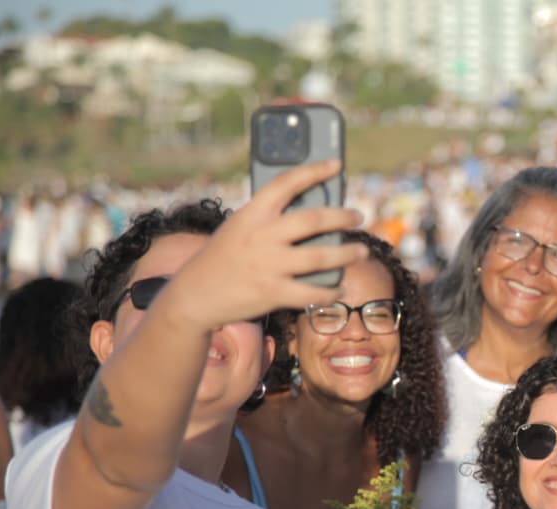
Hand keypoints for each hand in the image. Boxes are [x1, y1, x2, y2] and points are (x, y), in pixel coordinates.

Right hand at [158, 160, 368, 332]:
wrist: (194, 296)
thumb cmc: (222, 259)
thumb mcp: (238, 229)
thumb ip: (267, 221)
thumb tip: (312, 219)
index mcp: (252, 213)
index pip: (286, 183)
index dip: (314, 171)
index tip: (336, 164)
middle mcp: (262, 236)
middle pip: (314, 220)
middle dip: (342, 217)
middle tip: (358, 216)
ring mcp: (269, 265)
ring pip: (321, 256)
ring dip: (347, 253)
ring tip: (362, 251)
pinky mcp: (273, 292)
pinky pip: (313, 292)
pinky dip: (332, 291)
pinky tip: (341, 287)